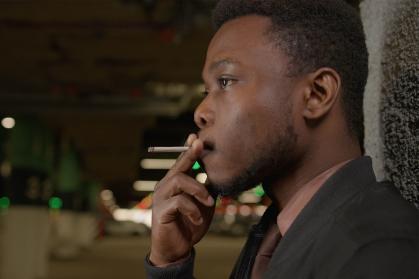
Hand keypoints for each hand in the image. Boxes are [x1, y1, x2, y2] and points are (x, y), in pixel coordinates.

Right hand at [149, 134, 214, 265]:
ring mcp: (161, 198)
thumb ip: (207, 189)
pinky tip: (198, 219)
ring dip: (198, 189)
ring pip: (179, 180)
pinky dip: (193, 209)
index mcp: (174, 184)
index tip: (196, 137)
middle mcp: (165, 187)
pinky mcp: (160, 212)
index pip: (181, 162)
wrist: (177, 250)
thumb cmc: (190, 225)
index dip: (188, 149)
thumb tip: (220, 174)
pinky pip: (179, 202)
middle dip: (190, 154)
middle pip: (178, 166)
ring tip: (208, 203)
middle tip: (200, 144)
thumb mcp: (203, 205)